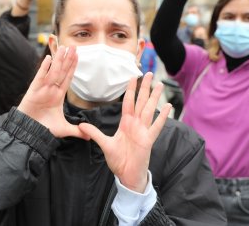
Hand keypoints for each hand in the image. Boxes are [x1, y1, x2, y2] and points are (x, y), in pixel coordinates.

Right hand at [17, 46, 86, 138]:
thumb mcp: (64, 129)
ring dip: (58, 59)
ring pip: (53, 71)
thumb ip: (76, 131)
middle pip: (62, 71)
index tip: (77, 56)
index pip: (68, 78)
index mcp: (58, 95)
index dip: (73, 67)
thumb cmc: (44, 128)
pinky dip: (44, 68)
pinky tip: (48, 58)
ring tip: (64, 48)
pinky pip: (40, 77)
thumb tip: (89, 137)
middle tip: (74, 46)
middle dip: (68, 59)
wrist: (29, 132)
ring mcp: (43, 89)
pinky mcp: (34, 91)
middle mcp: (51, 89)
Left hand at [79, 73, 170, 192]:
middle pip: (141, 102)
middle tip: (149, 73)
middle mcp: (136, 124)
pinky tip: (168, 107)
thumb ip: (94, 133)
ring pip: (150, 110)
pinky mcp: (148, 140)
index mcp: (126, 123)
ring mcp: (143, 131)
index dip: (130, 89)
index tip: (133, 76)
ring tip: (159, 84)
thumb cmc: (118, 160)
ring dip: (154, 97)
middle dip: (144, 88)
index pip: (128, 102)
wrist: (126, 175)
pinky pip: (156, 126)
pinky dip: (162, 117)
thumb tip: (80, 125)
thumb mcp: (104, 144)